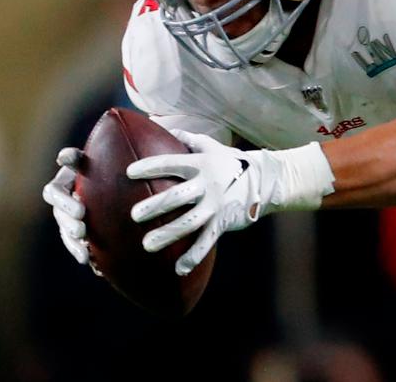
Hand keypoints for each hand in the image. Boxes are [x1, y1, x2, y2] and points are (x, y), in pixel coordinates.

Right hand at [42, 147, 91, 267]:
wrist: (114, 179)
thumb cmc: (101, 163)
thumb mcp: (91, 159)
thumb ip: (78, 158)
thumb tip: (64, 156)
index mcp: (63, 184)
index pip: (54, 193)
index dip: (64, 202)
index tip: (81, 211)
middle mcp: (63, 204)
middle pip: (60, 217)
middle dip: (69, 226)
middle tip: (82, 231)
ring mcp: (70, 220)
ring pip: (67, 235)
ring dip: (74, 245)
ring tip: (85, 255)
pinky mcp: (81, 235)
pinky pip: (80, 248)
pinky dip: (87, 255)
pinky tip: (98, 269)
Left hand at [127, 131, 334, 275]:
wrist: (265, 181)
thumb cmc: (231, 162)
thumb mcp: (211, 147)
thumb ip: (187, 138)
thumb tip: (161, 125)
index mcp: (200, 165)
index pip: (171, 164)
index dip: (151, 167)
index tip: (130, 173)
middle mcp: (207, 185)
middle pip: (177, 196)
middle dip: (155, 206)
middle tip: (134, 215)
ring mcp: (215, 206)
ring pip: (190, 222)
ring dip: (168, 234)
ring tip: (147, 244)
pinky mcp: (223, 222)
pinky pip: (207, 241)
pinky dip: (194, 256)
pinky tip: (178, 269)